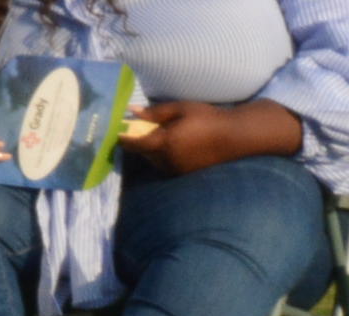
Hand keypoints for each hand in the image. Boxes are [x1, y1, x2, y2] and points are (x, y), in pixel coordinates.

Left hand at [121, 98, 296, 173]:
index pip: (133, 143)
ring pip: (151, 159)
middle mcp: (165, 160)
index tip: (115, 129)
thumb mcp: (181, 109)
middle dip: (138, 140)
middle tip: (138, 126)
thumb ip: (155, 112)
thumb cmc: (207, 118)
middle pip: (141, 152)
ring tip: (160, 133)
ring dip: (150, 148)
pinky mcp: (180, 174)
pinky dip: (161, 155)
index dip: (122, 136)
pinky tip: (173, 143)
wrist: (233, 137)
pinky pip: (163, 164)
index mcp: (164, 142)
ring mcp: (173, 169)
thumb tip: (132, 112)